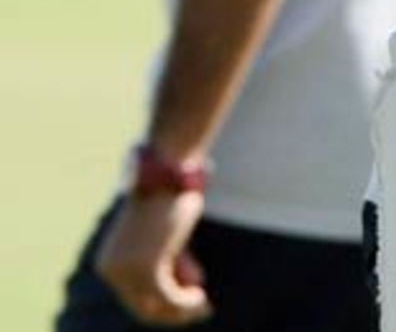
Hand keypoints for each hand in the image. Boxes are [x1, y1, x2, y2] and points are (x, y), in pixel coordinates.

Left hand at [95, 191, 211, 324]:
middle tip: (201, 308)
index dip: (164, 302)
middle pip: (142, 307)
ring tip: (203, 304)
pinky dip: (186, 302)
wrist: (168, 170)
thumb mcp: (168, 235)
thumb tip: (191, 286)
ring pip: (156, 307)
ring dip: (182, 308)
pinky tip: (200, 297)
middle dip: (173, 310)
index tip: (191, 297)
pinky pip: (168, 298)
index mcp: (108, 262)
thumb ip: (172, 261)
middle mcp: (111, 270)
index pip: (135, 296)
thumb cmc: (170, 195)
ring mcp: (126, 272)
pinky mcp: (146, 270)